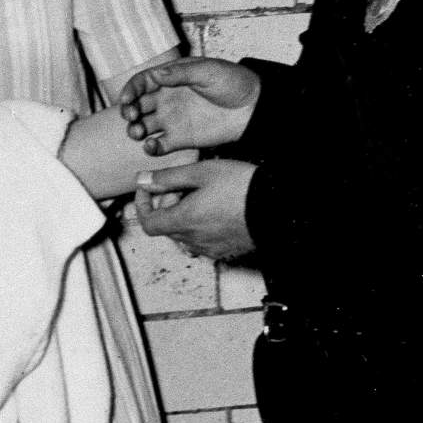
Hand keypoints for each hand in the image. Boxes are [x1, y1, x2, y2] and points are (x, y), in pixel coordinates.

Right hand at [118, 57, 260, 154]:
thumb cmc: (234, 83)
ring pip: (143, 125)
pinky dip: (150, 147)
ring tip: (137, 132)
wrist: (255, 108)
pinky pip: (159, 145)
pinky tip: (152, 146)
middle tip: (131, 116)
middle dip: (128, 110)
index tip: (126, 100)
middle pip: (137, 105)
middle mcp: (167, 99)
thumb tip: (155, 74)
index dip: (130, 90)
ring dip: (134, 129)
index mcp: (170, 79)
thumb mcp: (208, 71)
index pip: (142, 83)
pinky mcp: (181, 139)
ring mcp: (172, 120)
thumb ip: (181, 73)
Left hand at [134, 160, 256, 259]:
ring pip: (184, 234)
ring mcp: (212, 248)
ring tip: (200, 195)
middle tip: (181, 186)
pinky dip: (199, 226)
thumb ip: (167, 178)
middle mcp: (195, 240)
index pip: (148, 223)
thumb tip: (142, 180)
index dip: (142, 205)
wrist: (280, 207)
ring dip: (182, 216)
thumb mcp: (200, 172)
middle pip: (166, 227)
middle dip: (165, 205)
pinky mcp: (228, 250)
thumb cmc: (242, 187)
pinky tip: (214, 209)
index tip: (147, 189)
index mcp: (184, 221)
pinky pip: (203, 241)